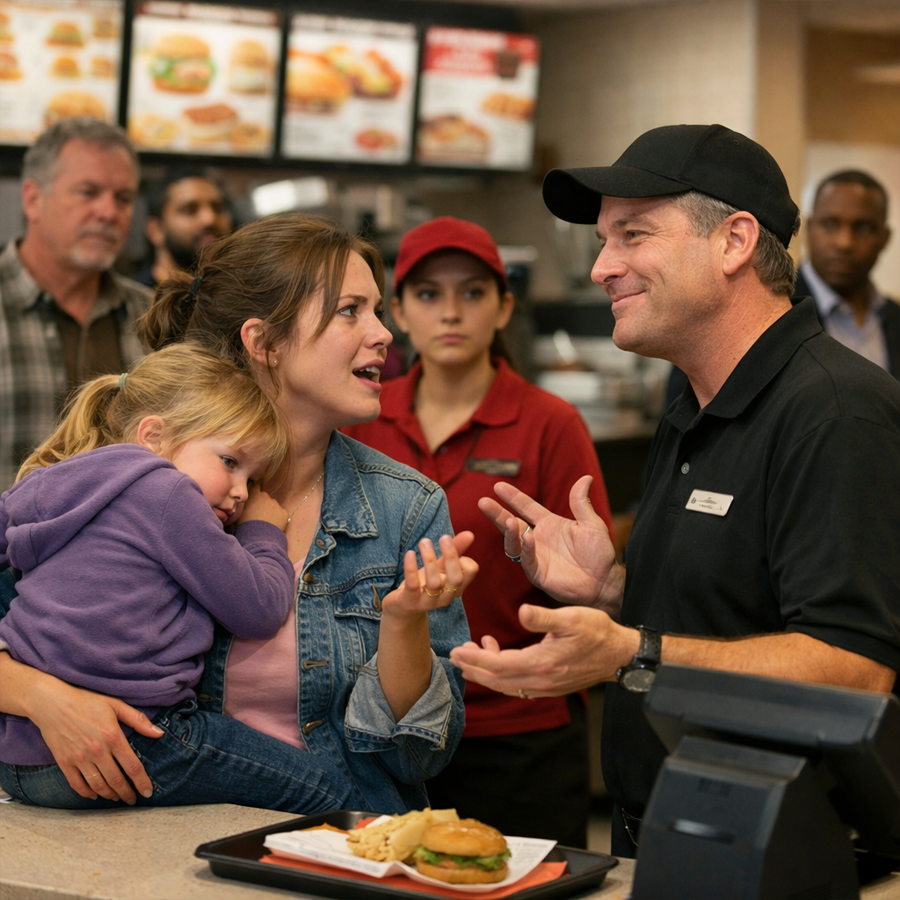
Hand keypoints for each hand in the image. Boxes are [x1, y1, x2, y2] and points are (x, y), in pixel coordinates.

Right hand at [27, 673, 161, 803]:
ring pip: (98, 785)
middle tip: (133, 799)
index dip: (142, 781)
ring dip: (109, 795)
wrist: (53, 703)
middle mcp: (97, 751)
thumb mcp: (116, 705)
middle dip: (127, 793)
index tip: (148, 792)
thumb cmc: (87, 701)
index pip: (132, 766)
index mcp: (113, 737)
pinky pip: (77, 784)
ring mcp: (79, 758)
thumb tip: (159, 733)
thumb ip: (138, 720)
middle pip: (116, 780)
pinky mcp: (64, 763)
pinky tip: (95, 795)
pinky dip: (87, 793)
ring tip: (117, 798)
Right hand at [237, 483, 288, 530]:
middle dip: (261, 503)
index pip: (254, 486)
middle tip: (258, 513)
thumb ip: (242, 505)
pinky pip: (281, 513)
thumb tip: (241, 502)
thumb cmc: (245, 527)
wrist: (259, 538)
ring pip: (273, 505)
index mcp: (254, 496)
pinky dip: (278, 517)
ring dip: (270, 510)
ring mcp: (276, 505)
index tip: (253, 494)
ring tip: (265, 521)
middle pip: (264, 497)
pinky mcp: (284, 513)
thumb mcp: (239, 514)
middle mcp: (266, 498)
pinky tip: (273, 525)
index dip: (254, 490)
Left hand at [382, 532, 478, 618]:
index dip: (463, 557)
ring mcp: (428, 602)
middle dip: (451, 556)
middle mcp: (446, 596)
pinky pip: (413, 585)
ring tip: (424, 542)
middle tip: (444, 537)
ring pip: (434, 583)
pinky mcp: (409, 602)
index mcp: (456, 587)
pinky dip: (411, 568)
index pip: (470, 571)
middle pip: (456, 578)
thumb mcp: (440, 567)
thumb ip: (455, 551)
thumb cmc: (425, 583)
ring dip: (430, 560)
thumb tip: (470, 534)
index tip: (450, 545)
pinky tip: (410, 554)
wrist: (403, 608)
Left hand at [450, 604, 639, 696]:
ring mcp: (546, 687)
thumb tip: (522, 613)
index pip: (499, 664)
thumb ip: (545, 617)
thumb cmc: (598, 632)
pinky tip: (498, 658)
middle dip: (473, 668)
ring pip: (506, 686)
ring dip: (485, 674)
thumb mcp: (572, 618)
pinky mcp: (550, 687)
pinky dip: (502, 677)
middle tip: (454, 656)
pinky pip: (518, 686)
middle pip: (497, 680)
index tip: (457, 650)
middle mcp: (541, 680)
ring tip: (468, 659)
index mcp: (542, 662)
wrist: (620, 656)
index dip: (476, 659)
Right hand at [478, 475, 623, 614]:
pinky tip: (528, 538)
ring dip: (509, 532)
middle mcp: (538, 538)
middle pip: (512, 523)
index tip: (498, 486)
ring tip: (508, 520)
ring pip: (514, 542)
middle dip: (497, 513)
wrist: (605, 581)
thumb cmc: (600, 553)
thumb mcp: (592, 523)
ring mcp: (536, 556)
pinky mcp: (538, 572)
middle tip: (483, 502)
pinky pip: (526, 559)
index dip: (512, 497)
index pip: (526, 507)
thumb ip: (581, 503)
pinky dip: (525, 549)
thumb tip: (585, 478)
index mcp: (549, 524)